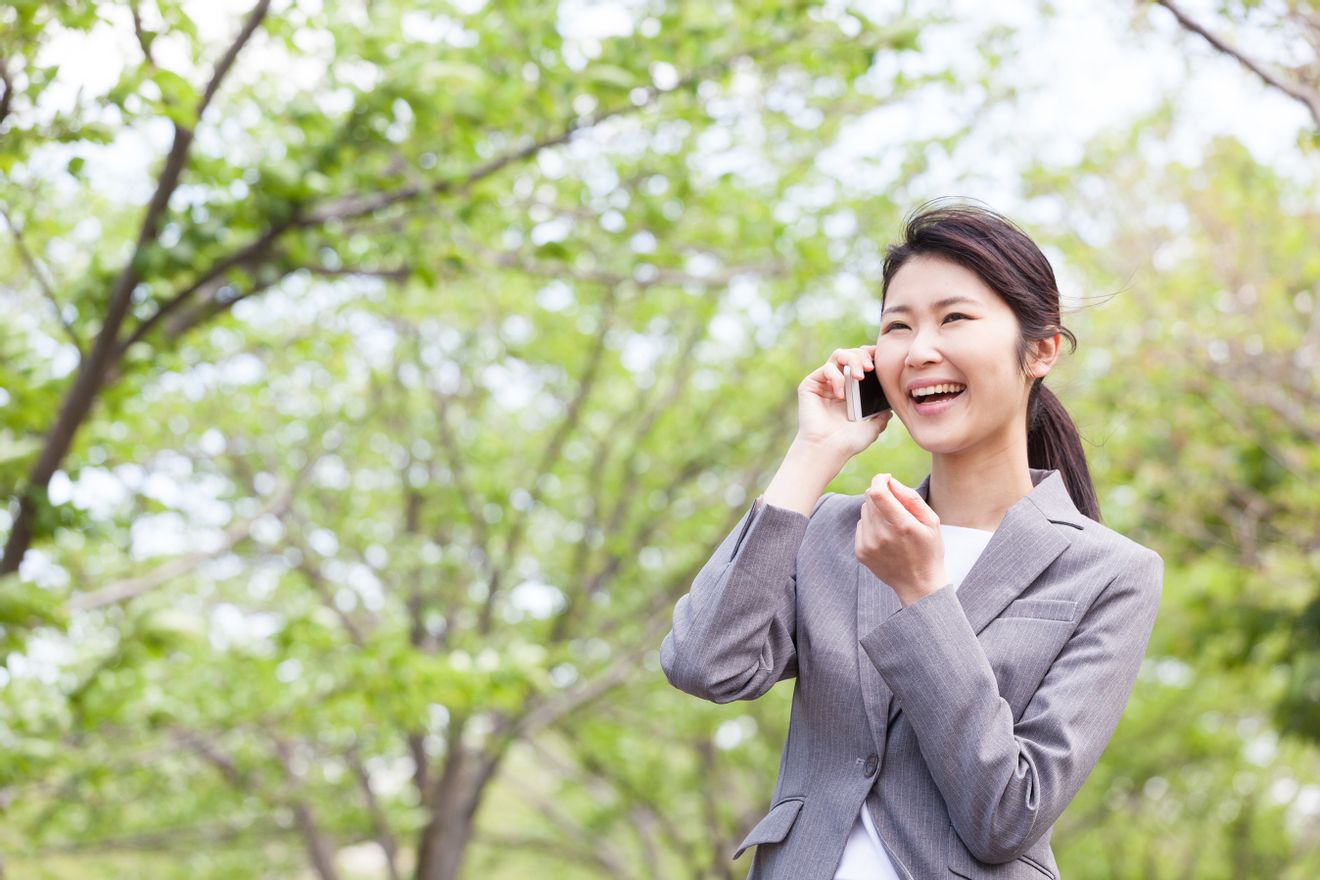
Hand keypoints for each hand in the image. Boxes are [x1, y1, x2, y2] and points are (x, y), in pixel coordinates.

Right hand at [795, 345, 892, 458]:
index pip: (862, 362)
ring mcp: (824, 382)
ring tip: (859, 376)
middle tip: (870, 368)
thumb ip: (883, 411)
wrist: (829, 450)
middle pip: (852, 353)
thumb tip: (892, 404)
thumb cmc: (849, 441)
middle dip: (863, 356)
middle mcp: (838, 382)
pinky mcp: (811, 384)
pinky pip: (826, 369)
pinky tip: (841, 395)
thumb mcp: (874, 425)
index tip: (882, 358)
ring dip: (852, 360)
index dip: (871, 355)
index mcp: (852, 389)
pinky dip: (836, 378)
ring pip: (839, 354)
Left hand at [855, 472, 948, 606]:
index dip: (880, 479)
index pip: (878, 493)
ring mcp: (869, 545)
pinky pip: (861, 525)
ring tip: (892, 525)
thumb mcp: (931, 521)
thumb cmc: (929, 550)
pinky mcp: (861, 552)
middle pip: (869, 498)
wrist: (919, 585)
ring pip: (864, 511)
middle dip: (881, 494)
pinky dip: (871, 525)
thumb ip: (911, 498)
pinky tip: (885, 537)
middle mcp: (882, 535)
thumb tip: (890, 482)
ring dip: (876, 510)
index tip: (886, 478)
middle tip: (895, 505)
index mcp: (902, 526)